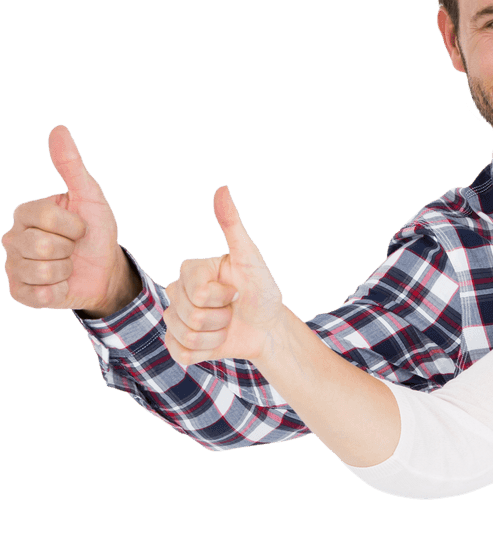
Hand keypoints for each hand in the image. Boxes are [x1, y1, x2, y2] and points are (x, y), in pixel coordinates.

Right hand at [3, 125, 138, 316]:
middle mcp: (14, 238)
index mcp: (27, 213)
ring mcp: (15, 266)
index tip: (80, 228)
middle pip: (42, 245)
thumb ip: (72, 166)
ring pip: (41, 271)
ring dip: (66, 271)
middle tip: (74, 249)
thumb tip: (59, 129)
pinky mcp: (21, 292)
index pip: (46, 217)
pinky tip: (60, 284)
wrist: (106, 269)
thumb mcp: (90, 197)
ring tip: (69, 266)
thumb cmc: (96, 231)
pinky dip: (57, 291)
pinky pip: (37, 295)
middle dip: (70, 249)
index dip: (74, 225)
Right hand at [163, 185, 284, 364]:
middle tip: (233, 309)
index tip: (236, 290)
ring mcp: (175, 318)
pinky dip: (206, 352)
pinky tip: (217, 341)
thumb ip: (233, 225)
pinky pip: (180, 353)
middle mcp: (177, 291)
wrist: (268, 327)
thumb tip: (223, 188)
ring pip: (186, 335)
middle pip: (190, 314)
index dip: (222, 296)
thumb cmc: (262, 291)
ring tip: (227, 324)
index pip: (196, 291)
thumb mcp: (251, 258)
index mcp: (191, 269)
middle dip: (221, 318)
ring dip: (217, 335)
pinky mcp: (177, 344)